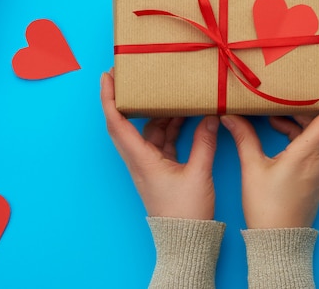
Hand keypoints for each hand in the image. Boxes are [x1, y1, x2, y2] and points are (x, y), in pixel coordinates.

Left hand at [100, 70, 219, 219]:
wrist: (184, 240)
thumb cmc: (185, 212)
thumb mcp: (198, 174)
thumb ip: (204, 143)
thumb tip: (210, 117)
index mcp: (141, 160)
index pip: (117, 124)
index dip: (109, 98)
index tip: (108, 77)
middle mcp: (139, 160)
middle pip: (127, 123)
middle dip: (127, 99)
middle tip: (135, 78)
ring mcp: (148, 165)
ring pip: (148, 131)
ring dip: (158, 113)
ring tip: (172, 95)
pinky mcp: (159, 169)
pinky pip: (160, 141)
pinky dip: (170, 128)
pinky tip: (185, 117)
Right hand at [221, 69, 318, 228]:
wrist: (279, 242)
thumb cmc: (268, 209)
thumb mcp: (253, 169)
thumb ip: (244, 138)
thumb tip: (230, 116)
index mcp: (309, 153)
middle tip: (305, 82)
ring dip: (306, 116)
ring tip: (282, 105)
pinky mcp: (314, 175)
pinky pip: (314, 145)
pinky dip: (300, 132)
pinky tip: (278, 128)